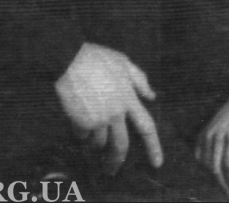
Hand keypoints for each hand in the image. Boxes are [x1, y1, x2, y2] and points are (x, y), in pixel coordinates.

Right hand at [55, 42, 162, 172]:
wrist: (70, 59)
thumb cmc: (97, 58)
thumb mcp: (124, 62)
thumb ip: (139, 80)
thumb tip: (152, 96)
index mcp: (128, 98)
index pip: (146, 127)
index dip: (153, 147)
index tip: (157, 163)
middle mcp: (116, 113)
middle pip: (121, 146)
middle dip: (116, 161)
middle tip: (111, 170)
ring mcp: (99, 118)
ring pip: (99, 143)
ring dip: (94, 142)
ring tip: (88, 134)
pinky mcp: (82, 122)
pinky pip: (82, 135)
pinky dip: (81, 132)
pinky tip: (76, 120)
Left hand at [195, 78, 228, 198]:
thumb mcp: (225, 126)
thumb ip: (220, 140)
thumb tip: (223, 162)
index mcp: (205, 132)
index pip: (200, 160)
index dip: (207, 175)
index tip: (218, 185)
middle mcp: (208, 134)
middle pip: (207, 166)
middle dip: (216, 183)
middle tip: (227, 194)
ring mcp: (219, 136)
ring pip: (216, 167)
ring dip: (224, 183)